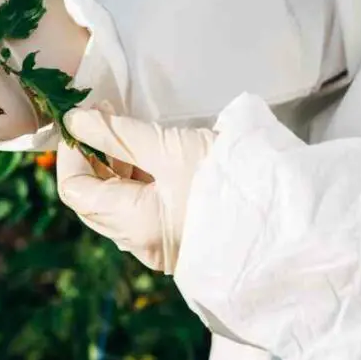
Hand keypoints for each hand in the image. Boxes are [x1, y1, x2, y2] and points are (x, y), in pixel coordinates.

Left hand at [56, 109, 214, 273]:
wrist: (290, 214)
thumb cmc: (228, 178)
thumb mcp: (168, 147)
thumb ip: (118, 135)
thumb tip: (75, 120)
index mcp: (133, 225)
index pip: (75, 191)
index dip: (71, 153)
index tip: (82, 119)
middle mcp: (140, 243)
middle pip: (92, 200)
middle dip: (91, 156)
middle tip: (104, 115)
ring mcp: (159, 244)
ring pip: (116, 204)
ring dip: (114, 165)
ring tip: (125, 126)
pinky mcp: (179, 238)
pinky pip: (140, 208)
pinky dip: (135, 179)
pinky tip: (146, 151)